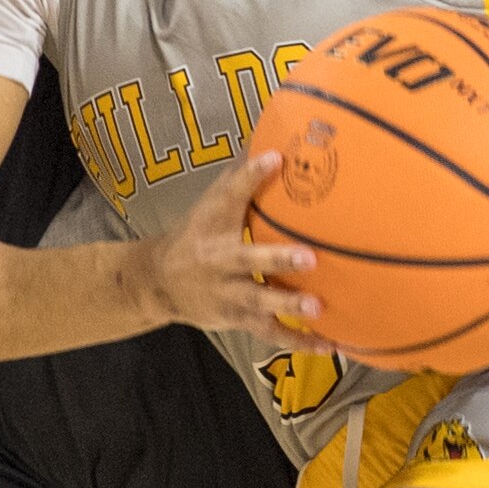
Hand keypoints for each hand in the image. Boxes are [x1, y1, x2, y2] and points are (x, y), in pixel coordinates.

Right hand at [141, 149, 319, 342]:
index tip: (275, 159)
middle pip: (248, 259)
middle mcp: (220, 260)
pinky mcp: (238, 319)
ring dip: (289, 306)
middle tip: (310, 258)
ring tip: (319, 309)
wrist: (158, 281)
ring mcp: (229, 293)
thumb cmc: (196, 234)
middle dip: (278, 259)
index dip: (251, 176)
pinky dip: (300, 341)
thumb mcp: (210, 204)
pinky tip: (330, 343)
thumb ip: (241, 178)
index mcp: (214, 224)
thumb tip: (278, 143)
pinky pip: (271, 333)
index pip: (231, 194)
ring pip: (259, 302)